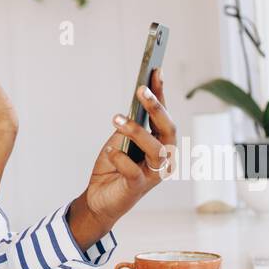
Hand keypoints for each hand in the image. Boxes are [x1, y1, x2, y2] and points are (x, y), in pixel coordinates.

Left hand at [70, 68, 176, 241]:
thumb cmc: (113, 166)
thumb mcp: (120, 139)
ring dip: (136, 131)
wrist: (100, 199)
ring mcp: (153, 174)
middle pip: (167, 129)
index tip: (155, 70)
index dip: (161, 92)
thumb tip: (136, 99)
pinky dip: (120, 159)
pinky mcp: (138, 188)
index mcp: (161, 143)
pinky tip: (110, 152)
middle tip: (140, 90)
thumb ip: (131, 124)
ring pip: (155, 149)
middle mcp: (164, 158)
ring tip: (117, 118)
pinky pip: (133, 170)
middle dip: (156, 107)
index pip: (163, 114)